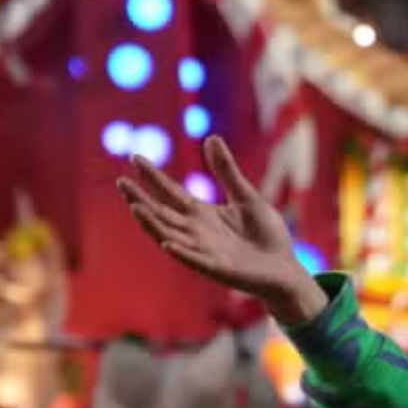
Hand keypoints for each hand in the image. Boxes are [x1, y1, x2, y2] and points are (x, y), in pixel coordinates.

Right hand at [116, 136, 328, 325]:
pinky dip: (181, 252)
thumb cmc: (266, 235)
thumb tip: (211, 138)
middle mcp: (197, 233)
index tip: (135, 158)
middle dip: (141, 199)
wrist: (285, 269)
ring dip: (152, 224)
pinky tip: (167, 242)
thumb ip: (227, 172)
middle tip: (122, 182)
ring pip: (171, 236)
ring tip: (135, 207)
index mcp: (202, 214)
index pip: (171, 192)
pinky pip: (195, 260)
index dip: (153, 177)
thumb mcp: (246, 196)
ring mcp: (205, 252)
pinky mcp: (218, 269)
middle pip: (162, 214)